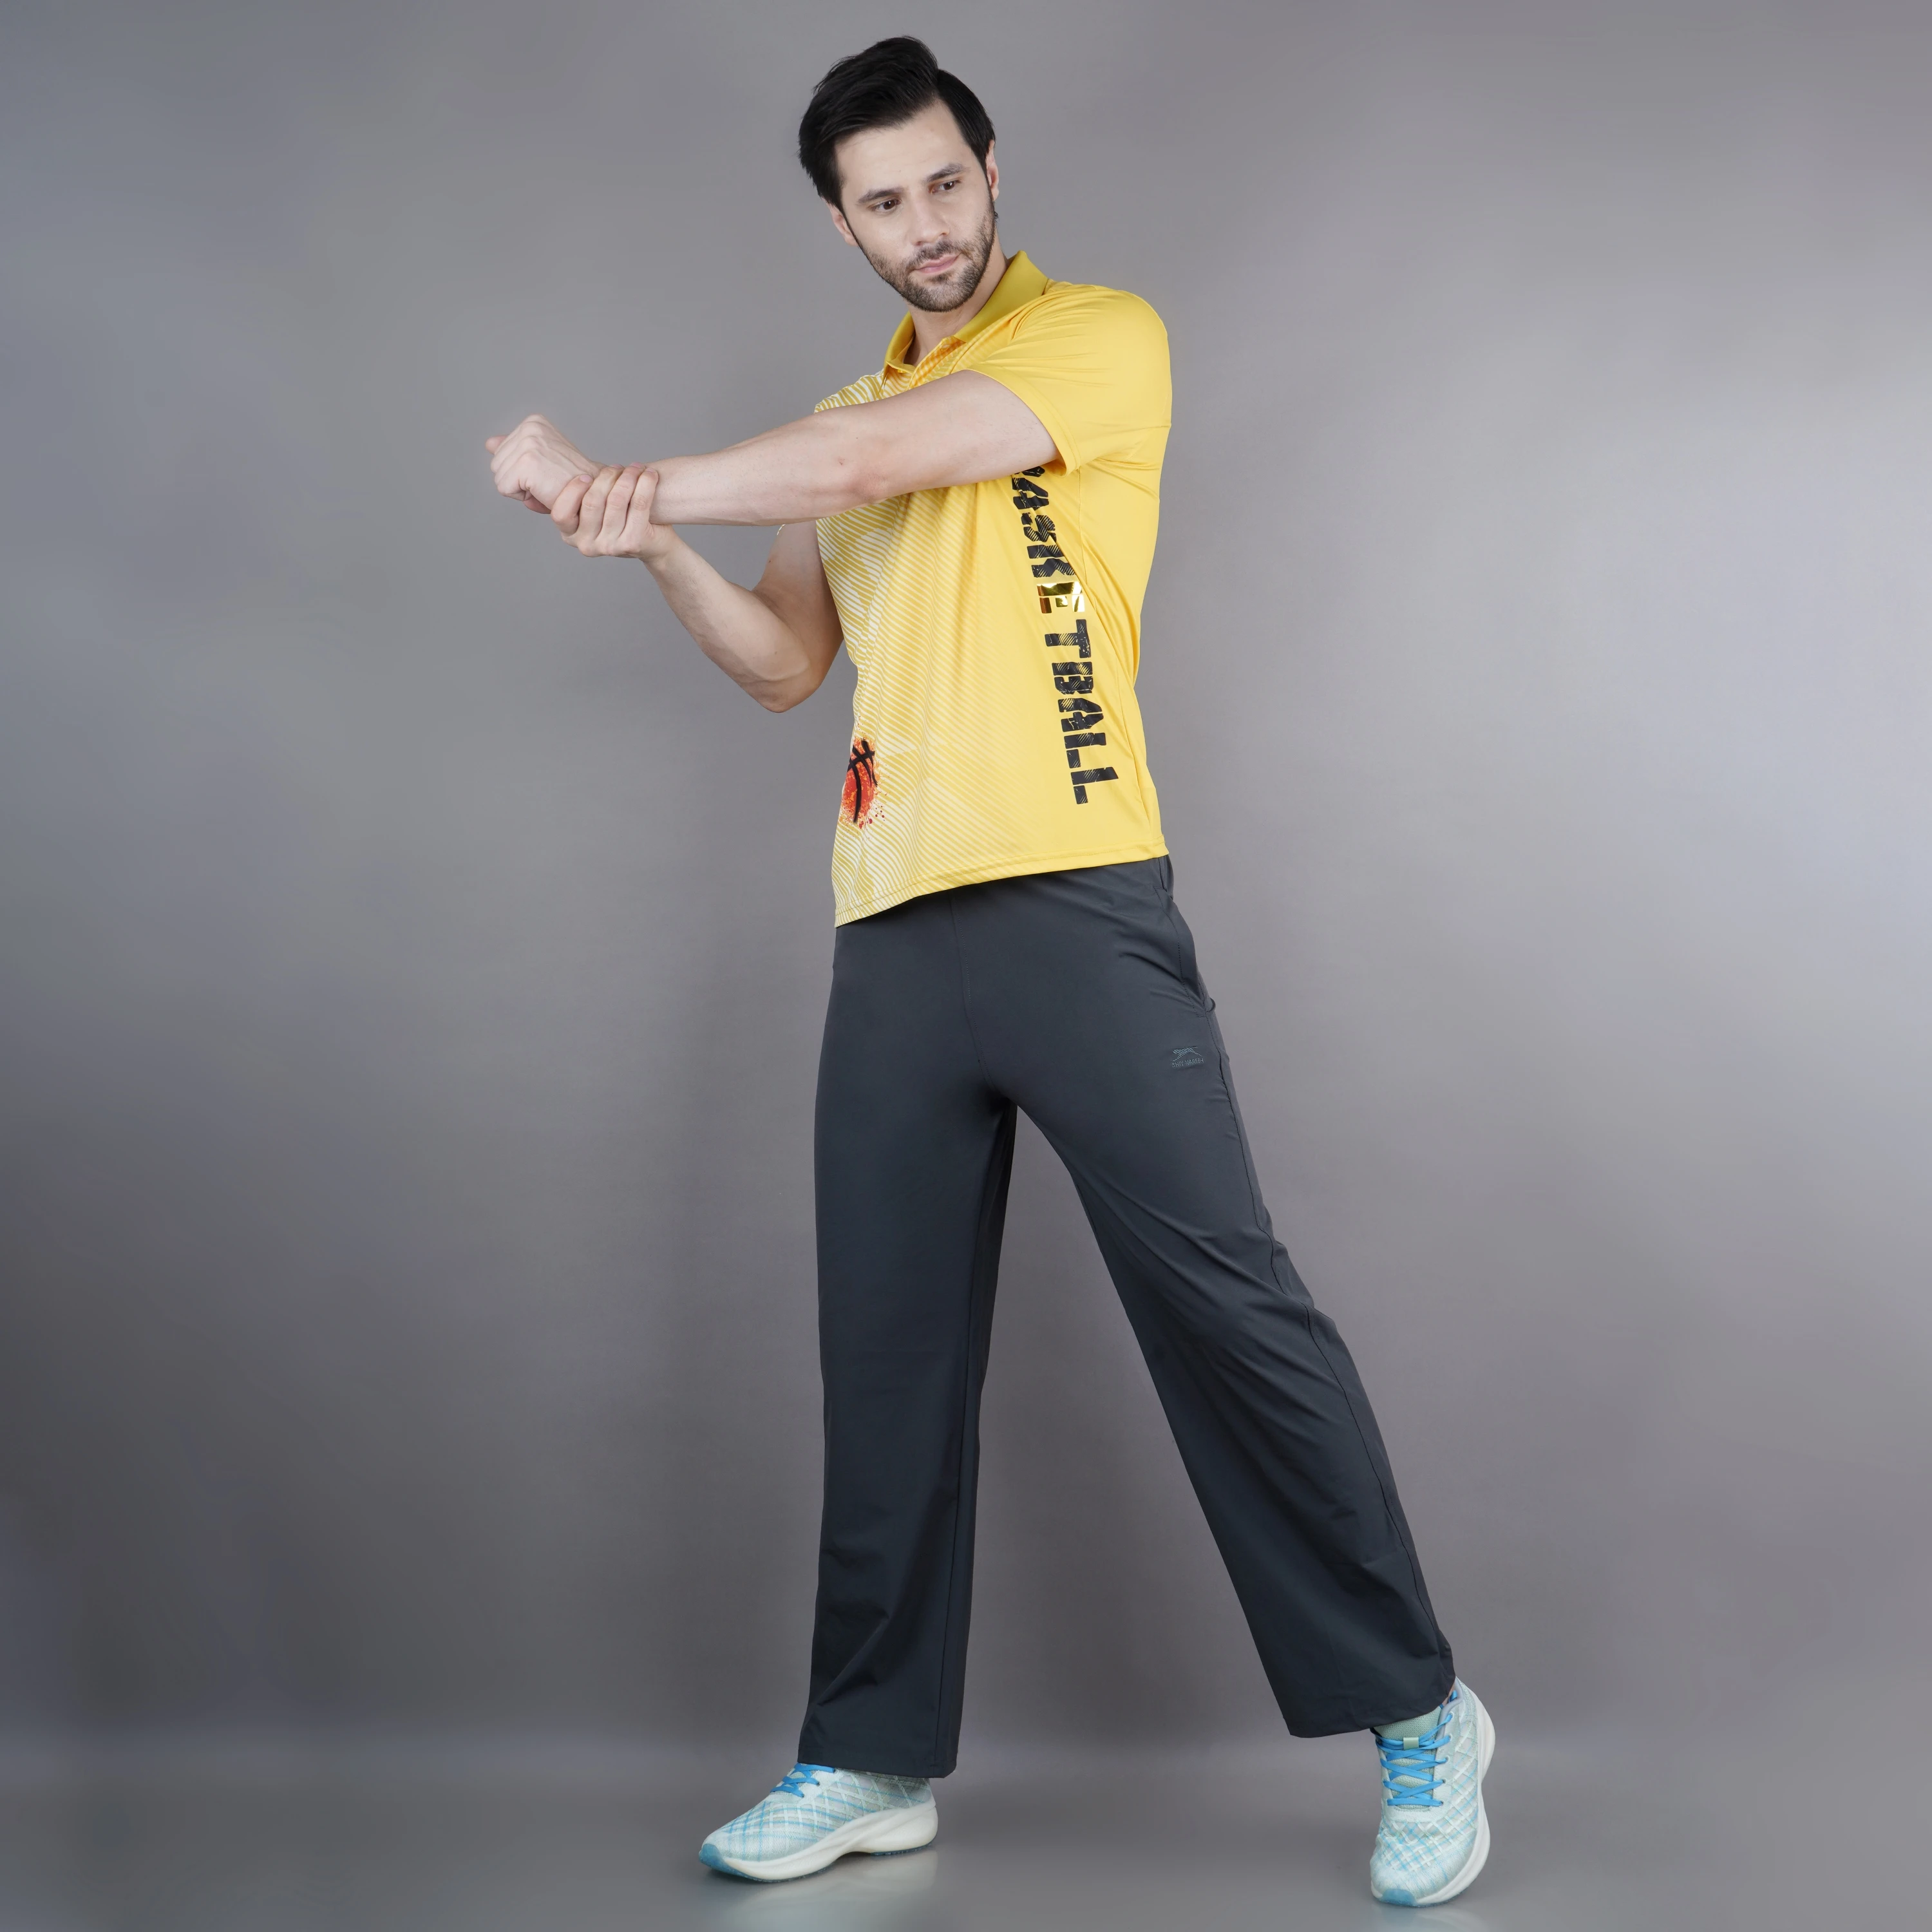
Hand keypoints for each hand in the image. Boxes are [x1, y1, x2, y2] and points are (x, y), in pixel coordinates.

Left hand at [485, 414, 597, 511]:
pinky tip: (542, 490)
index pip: (501, 452)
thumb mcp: (539, 457)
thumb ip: (513, 448)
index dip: (520, 470)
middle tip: (546, 480)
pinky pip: (504, 489)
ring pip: (498, 477)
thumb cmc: (570, 480)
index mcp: (533, 422)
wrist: (592, 491)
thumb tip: (489, 443)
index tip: (546, 470)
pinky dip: (521, 496)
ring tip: (545, 484)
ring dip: (520, 489)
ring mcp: (528, 444)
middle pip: (496, 464)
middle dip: (517, 480)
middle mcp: (530, 428)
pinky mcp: (527, 463)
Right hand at [550, 464, 677, 563]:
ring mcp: (609, 547)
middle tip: (618, 467)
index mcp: (571, 535)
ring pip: (616, 500)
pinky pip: (638, 504)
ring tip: (635, 468)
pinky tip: (650, 474)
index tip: (586, 476)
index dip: (573, 490)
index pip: (561, 513)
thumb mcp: (593, 510)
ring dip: (628, 477)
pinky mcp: (632, 543)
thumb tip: (562, 466)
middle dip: (606, 477)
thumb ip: (580, 495)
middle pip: (591, 501)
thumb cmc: (620, 520)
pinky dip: (646, 484)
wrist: (653, 545)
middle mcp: (586, 545)